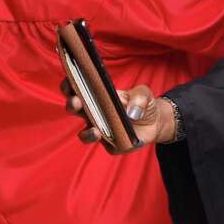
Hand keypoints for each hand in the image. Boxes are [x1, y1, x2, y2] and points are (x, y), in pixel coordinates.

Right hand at [62, 81, 176, 152]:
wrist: (154, 122)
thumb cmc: (142, 103)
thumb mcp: (144, 94)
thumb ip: (139, 98)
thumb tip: (131, 113)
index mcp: (96, 96)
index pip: (76, 88)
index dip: (69, 83)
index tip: (69, 77)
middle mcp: (93, 113)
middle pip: (74, 109)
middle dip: (72, 104)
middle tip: (76, 100)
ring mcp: (100, 130)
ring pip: (84, 133)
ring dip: (86, 132)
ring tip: (95, 129)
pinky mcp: (110, 144)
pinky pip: (105, 146)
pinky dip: (103, 142)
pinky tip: (105, 136)